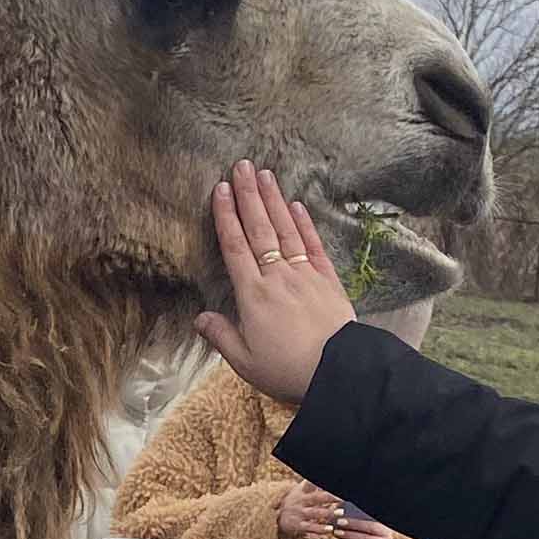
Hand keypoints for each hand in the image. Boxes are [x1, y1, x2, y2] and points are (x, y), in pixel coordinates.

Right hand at [198, 165, 356, 402]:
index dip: (226, 216)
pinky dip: (304, 224)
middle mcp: (278, 277)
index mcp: (253, 295)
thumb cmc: (288, 370)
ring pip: (286, 230)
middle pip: (259, 229)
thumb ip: (221, 336)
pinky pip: (314, 245)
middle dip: (249, 195)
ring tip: (265, 174)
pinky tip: (296, 206)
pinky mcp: (328, 280)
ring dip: (274, 201)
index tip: (220, 190)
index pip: (235, 247)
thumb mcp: (245, 361)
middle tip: (242, 166)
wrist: (338, 372)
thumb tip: (199, 318)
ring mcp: (305, 275)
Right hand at [275, 478, 341, 538]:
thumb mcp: (299, 489)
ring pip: (315, 513)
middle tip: (343, 497)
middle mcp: (301, 501)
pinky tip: (329, 529)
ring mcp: (300, 513)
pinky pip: (310, 527)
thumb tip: (323, 471)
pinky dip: (319, 529)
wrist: (274, 516)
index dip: (320, 482)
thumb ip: (311, 483)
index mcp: (302, 491)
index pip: (312, 484)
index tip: (334, 481)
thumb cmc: (293, 501)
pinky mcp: (298, 525)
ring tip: (340, 512)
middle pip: (317, 498)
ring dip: (328, 513)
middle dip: (330, 497)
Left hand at [331, 512, 400, 538]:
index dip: (357, 512)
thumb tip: (339, 518)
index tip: (342, 510)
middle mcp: (385, 533)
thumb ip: (357, 525)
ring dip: (350, 535)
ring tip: (337, 533)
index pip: (369, 516)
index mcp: (381, 524)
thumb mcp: (367, 533)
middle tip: (338, 521)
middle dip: (353, 523)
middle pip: (369, 526)